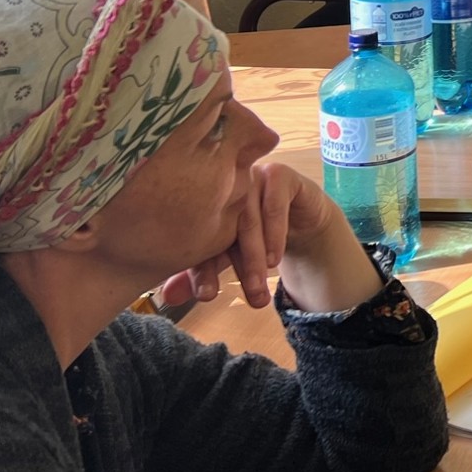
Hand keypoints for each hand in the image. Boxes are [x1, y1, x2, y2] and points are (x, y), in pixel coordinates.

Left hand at [158, 163, 341, 309]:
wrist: (302, 217)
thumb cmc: (258, 234)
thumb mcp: (230, 258)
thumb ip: (204, 274)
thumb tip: (169, 297)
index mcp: (204, 206)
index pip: (196, 238)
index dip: (199, 269)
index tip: (207, 296)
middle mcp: (224, 190)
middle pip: (222, 229)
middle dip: (229, 267)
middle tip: (238, 295)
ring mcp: (250, 179)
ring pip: (248, 219)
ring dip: (254, 255)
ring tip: (258, 285)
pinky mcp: (278, 174)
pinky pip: (275, 204)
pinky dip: (274, 233)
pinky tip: (274, 260)